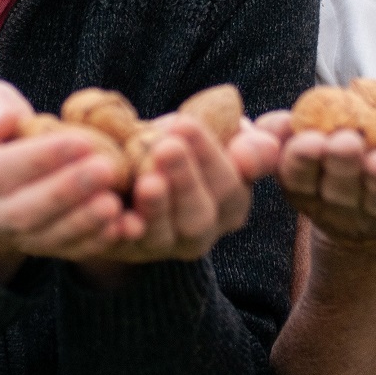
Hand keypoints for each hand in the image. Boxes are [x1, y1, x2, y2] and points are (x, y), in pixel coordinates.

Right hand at [0, 77, 134, 281]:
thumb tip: (3, 123)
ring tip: (115, 203)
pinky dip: (93, 241)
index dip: (39, 159)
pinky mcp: (37, 244)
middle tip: (107, 170)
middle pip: (23, 210)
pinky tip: (121, 226)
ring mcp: (9, 234)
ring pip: (44, 236)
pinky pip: (64, 249)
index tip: (81, 140)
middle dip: (67, 192)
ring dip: (82, 222)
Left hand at [85, 113, 275, 266]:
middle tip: (166, 147)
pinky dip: (117, 232)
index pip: (228, 186)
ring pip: (162, 235)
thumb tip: (261, 150)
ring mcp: (161, 246)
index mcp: (230, 205)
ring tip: (146, 180)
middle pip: (198, 217)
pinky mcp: (123, 250)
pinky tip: (114, 214)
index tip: (184, 124)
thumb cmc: (184, 146)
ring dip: (155, 208)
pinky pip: (119, 246)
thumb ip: (249, 145)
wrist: (133, 169)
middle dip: (183, 180)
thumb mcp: (220, 138)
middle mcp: (200, 234)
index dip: (207, 155)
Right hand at [262, 109, 375, 246]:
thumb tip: (276, 123)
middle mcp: (335, 203)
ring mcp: (372, 213)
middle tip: (348, 144)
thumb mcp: (301, 146)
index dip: (302, 157)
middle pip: (338, 185)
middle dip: (342, 163)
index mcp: (303, 185)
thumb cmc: (328, 160)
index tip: (312, 141)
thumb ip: (285, 131)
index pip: (297, 172)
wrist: (367, 211)